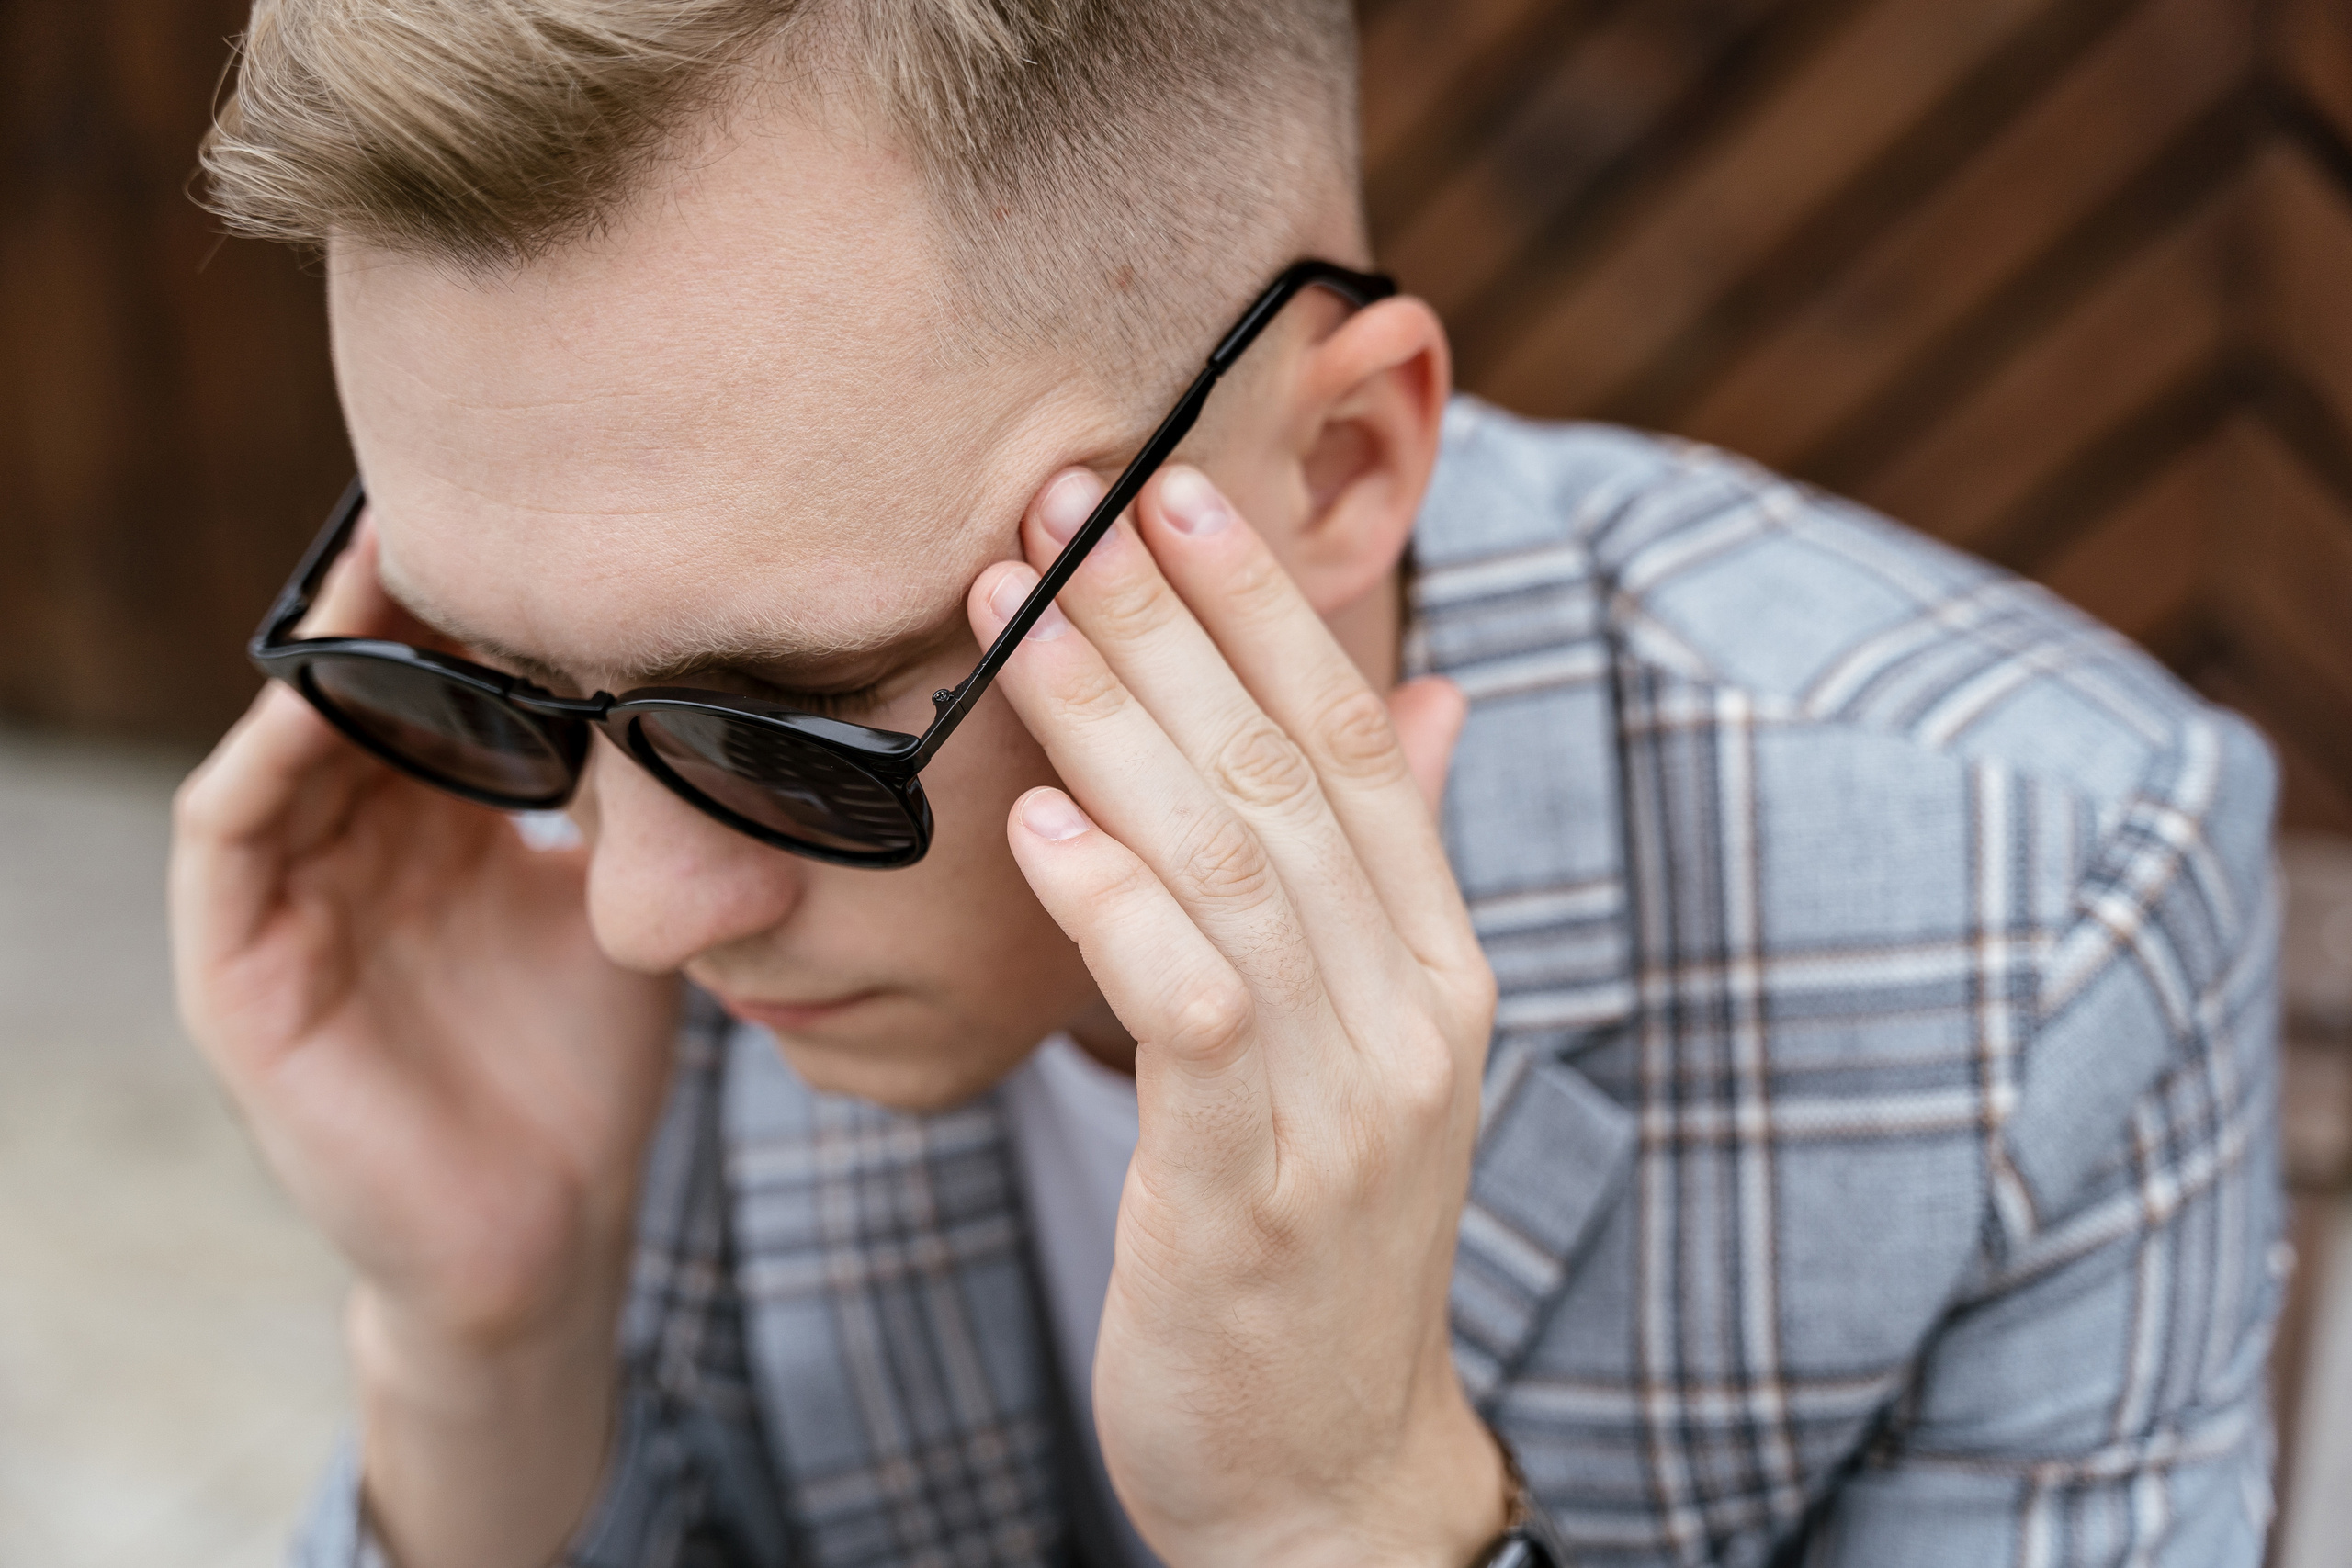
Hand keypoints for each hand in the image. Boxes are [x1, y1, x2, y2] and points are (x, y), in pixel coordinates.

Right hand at [169, 521, 678, 1567]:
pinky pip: (227, 833)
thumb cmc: (588, 1066)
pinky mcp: (238, 976)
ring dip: (331, 649)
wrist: (547, 1232)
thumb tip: (736, 694)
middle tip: (463, 499)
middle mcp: (350, 844)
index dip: (473, 599)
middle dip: (401, 594)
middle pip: (357, 682)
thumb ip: (641, 808)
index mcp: (434, 821)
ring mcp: (286, 906)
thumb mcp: (625, 907)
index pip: (433, 677)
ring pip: (286, 735)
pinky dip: (270, 754)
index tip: (545, 517)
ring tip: (391, 562)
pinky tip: (326, 690)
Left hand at [967, 465, 1504, 1566]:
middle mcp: (1413, 1013)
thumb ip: (1394, 873)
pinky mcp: (1252, 1192)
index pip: (1364, 743)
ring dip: (1121, 725)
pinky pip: (1192, 1014)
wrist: (1326, 1473)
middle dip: (1171, 625)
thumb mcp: (1373, 1047)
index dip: (1272, 609)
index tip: (1179, 486)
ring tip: (1022, 612)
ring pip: (1236, 865)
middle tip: (1064, 503)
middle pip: (1289, 775)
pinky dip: (1119, 909)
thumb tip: (1432, 700)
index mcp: (1438, 963)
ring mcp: (1345, 1103)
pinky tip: (1039, 826)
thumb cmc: (1315, 1238)